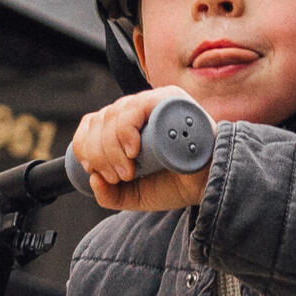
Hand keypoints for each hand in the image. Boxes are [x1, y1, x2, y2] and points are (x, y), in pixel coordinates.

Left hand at [74, 88, 213, 213]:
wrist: (210, 184)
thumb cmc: (176, 183)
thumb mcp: (135, 194)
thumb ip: (110, 194)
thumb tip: (92, 178)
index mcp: (127, 123)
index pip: (93, 121)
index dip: (85, 144)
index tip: (94, 170)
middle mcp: (139, 108)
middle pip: (101, 119)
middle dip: (99, 154)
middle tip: (119, 177)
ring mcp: (155, 101)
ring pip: (115, 115)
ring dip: (112, 148)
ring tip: (129, 171)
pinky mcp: (172, 101)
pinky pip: (137, 107)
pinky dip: (127, 130)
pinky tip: (133, 150)